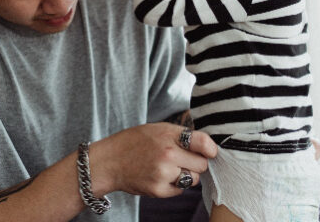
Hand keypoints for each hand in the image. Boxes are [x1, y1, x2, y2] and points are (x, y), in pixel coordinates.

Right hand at [91, 123, 217, 197]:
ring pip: (193, 178)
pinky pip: (180, 190)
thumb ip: (181, 136)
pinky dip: (175, 185)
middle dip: (196, 162)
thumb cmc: (134, 142)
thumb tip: (207, 146)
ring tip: (169, 168)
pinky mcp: (159, 190)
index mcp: (168, 134)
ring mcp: (163, 173)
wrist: (109, 161)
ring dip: (187, 174)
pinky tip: (161, 176)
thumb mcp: (157, 129)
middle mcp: (167, 154)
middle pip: (202, 164)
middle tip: (182, 159)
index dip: (210, 148)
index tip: (210, 151)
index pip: (203, 142)